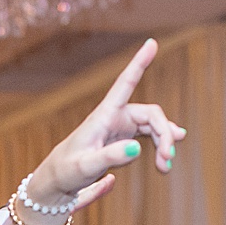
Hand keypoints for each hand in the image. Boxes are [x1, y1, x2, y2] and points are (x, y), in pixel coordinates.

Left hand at [27, 39, 186, 204]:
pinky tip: (164, 160)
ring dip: (162, 143)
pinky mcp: (122, 140)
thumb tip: (137, 148)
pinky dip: (158, 147)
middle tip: (167, 158)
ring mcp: (120, 127)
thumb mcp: (87, 166)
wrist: (57, 181)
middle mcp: (114, 117)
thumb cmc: (67, 170)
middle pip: (151, 114)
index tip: (152, 43)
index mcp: (103, 116)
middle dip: (163, 133)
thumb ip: (110, 157)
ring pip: (152, 126)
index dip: (139, 63)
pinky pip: (148, 136)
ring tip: (165, 166)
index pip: (125, 84)